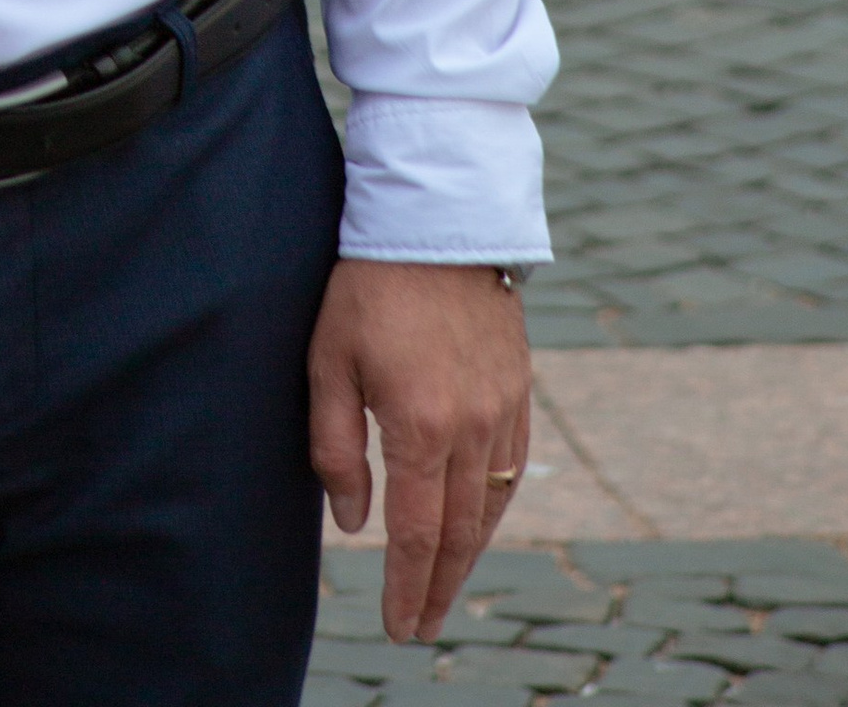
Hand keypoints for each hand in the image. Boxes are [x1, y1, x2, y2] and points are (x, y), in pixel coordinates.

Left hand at [307, 260, 531, 643]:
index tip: (399, 628)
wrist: (438, 220)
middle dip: (438, 588)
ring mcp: (503, 410)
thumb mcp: (328, 359)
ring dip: (468, 555)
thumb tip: (353, 522)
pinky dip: (494, 509)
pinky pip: (512, 470)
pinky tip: (477, 523)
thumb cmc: (369, 285)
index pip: (415, 534)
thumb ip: (335, 445)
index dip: (407, 588)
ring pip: (491, 508)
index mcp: (421, 426)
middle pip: (459, 534)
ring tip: (444, 587)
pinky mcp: (519, 390)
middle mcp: (472, 429)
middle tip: (421, 627)